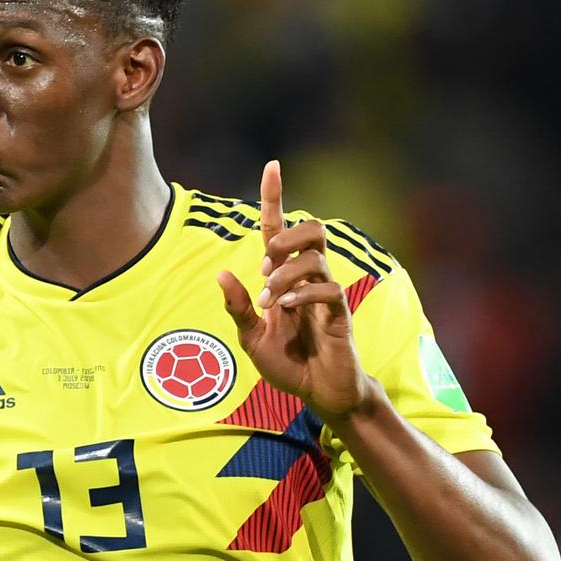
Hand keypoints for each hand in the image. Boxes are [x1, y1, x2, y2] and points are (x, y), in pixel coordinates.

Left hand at [217, 160, 370, 418]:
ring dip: (286, 272)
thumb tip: (221, 274)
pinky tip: (287, 310)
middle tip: (265, 266)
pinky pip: (327, 288)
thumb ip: (238, 308)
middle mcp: (308, 277)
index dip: (275, 197)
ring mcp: (326, 292)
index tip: (272, 166)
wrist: (318, 393)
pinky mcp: (339, 313)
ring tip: (272, 299)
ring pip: (316, 255)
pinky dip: (302, 294)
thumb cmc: (288, 363)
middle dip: (284, 237)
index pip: (279, 227)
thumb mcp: (251, 338)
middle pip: (310, 228)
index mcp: (283, 276)